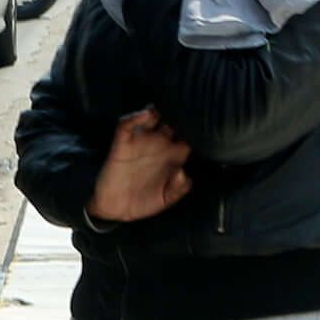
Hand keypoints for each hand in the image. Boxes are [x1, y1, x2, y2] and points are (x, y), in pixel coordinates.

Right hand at [87, 108, 192, 223]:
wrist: (116, 209)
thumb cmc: (142, 203)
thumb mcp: (165, 200)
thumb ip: (178, 189)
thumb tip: (183, 173)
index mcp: (172, 158)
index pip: (188, 138)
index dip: (196, 133)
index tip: (204, 129)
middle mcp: (158, 146)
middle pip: (172, 123)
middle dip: (178, 115)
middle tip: (185, 110)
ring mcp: (140, 143)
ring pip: (151, 118)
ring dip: (157, 111)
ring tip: (165, 109)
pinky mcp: (122, 144)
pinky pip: (126, 125)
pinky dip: (135, 117)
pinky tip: (145, 115)